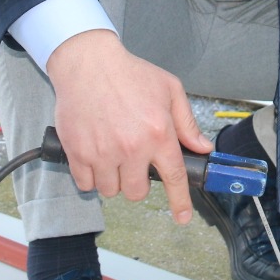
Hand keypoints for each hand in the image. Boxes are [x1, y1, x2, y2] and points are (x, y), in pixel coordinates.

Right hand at [45, 29, 211, 222]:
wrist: (88, 62)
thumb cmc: (129, 73)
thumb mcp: (169, 90)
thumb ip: (186, 123)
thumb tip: (201, 148)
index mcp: (158, 133)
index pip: (174, 177)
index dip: (179, 202)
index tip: (181, 217)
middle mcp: (132, 147)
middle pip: (137, 192)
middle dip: (137, 182)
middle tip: (132, 161)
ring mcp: (103, 152)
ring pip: (111, 190)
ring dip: (113, 179)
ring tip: (112, 154)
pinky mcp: (78, 152)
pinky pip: (86, 184)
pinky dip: (90, 176)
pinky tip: (94, 156)